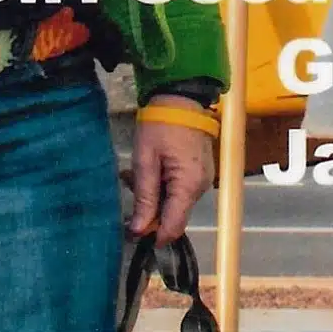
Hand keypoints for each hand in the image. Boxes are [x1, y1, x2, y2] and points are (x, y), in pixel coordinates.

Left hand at [129, 99, 216, 241]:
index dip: (152, 235)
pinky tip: (149, 169)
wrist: (182, 96)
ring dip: (154, 194)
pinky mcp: (200, 171)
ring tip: (134, 173)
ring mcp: (203, 179)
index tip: (131, 231)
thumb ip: (144, 197)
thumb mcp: (145, 160)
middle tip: (129, 186)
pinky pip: (180, 189)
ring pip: (175, 202)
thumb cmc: (160, 125)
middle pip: (173, 215)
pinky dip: (163, 184)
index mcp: (188, 186)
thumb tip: (139, 231)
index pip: (173, 227)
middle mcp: (201, 187)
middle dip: (149, 209)